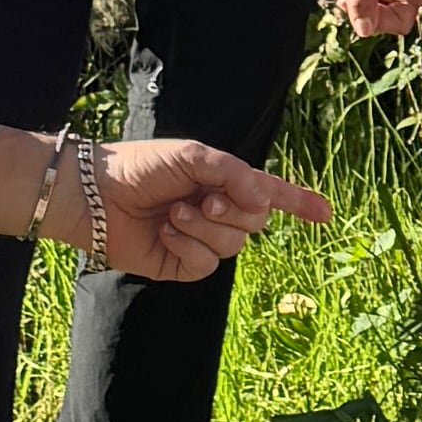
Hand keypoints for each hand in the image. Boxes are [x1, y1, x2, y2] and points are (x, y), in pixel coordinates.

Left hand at [96, 138, 330, 284]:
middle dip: (235, 211)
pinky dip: (188, 245)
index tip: (326, 214)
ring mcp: (201, 240)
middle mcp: (217, 212)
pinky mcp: (181, 265)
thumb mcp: (194, 156)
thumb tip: (265, 203)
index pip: (269, 194)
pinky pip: (206, 264)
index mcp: (223, 183)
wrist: (96, 194)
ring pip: (233, 245)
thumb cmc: (141, 166)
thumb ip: (236, 174)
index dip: (299, 203)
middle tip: (204, 200)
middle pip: (256, 223)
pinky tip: (166, 232)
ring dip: (206, 227)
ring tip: (175, 213)